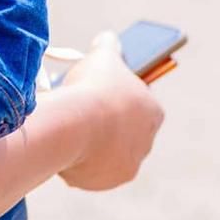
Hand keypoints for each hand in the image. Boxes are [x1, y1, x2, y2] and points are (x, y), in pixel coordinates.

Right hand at [57, 31, 164, 189]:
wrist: (74, 125)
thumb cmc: (93, 88)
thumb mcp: (102, 56)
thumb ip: (108, 46)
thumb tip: (108, 37)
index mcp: (154, 112)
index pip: (141, 105)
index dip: (119, 99)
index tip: (100, 95)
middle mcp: (147, 142)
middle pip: (124, 133)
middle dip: (106, 125)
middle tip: (81, 113)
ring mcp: (128, 164)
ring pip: (107, 154)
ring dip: (93, 146)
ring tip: (69, 131)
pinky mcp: (106, 181)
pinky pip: (91, 172)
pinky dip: (80, 164)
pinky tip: (65, 149)